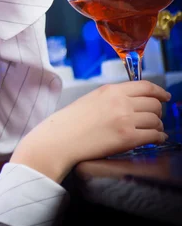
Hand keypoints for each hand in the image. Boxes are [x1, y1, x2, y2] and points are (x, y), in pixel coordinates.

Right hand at [11, 80, 169, 182]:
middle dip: (157, 111)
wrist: (60, 138)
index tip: (165, 96)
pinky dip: (158, 137)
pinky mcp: (128, 138)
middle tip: (154, 118)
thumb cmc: (70, 121)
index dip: (159, 92)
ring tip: (153, 130)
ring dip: (157, 126)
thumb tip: (132, 101)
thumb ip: (112, 97)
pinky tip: (155, 139)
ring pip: (156, 119)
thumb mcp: (91, 99)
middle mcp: (121, 102)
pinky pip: (154, 135)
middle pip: (154, 103)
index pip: (145, 86)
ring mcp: (125, 119)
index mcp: (111, 90)